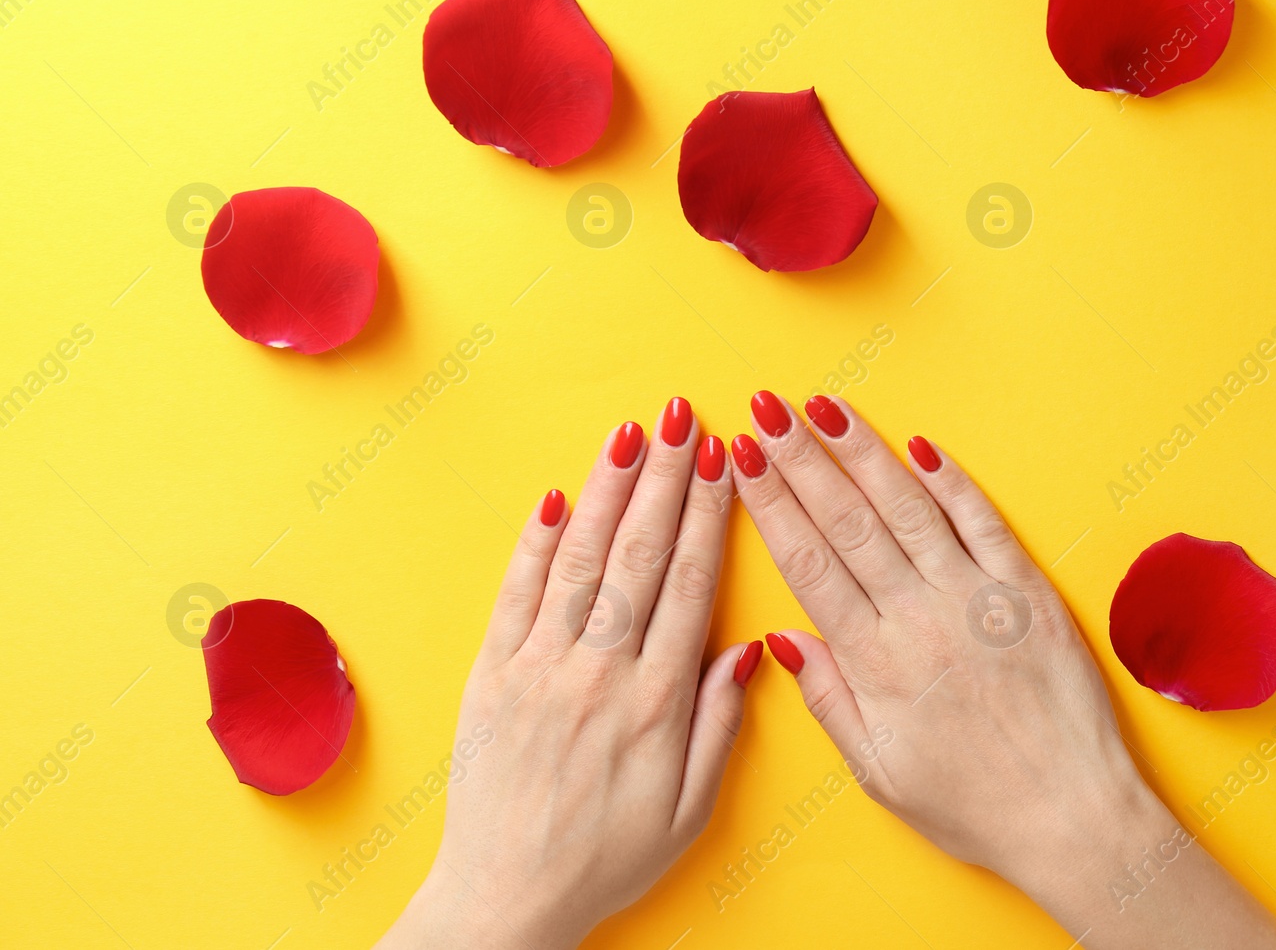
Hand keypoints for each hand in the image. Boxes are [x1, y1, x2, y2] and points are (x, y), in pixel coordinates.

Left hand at [380, 399, 762, 949]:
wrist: (506, 896)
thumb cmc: (606, 858)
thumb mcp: (689, 810)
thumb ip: (721, 726)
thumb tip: (746, 649)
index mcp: (655, 703)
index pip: (690, 584)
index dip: (709, 516)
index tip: (725, 462)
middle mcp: (597, 671)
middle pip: (639, 553)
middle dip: (665, 477)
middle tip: (684, 418)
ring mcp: (538, 666)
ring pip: (580, 558)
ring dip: (608, 488)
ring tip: (632, 433)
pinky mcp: (491, 672)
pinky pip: (516, 591)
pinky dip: (536, 540)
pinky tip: (557, 496)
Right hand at [731, 391, 1275, 948]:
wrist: (1075, 817)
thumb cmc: (975, 806)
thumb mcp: (879, 772)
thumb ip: (828, 699)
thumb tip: (781, 638)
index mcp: (877, 662)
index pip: (808, 561)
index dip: (770, 503)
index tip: (741, 458)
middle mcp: (921, 616)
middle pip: (847, 520)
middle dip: (800, 457)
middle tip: (765, 407)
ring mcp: (978, 597)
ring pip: (907, 506)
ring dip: (861, 450)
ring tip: (823, 406)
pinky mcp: (1027, 591)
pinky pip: (982, 521)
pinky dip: (949, 479)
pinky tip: (916, 444)